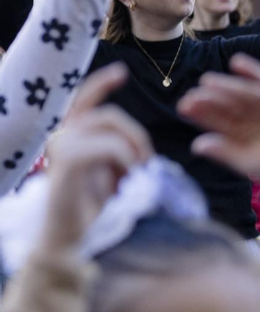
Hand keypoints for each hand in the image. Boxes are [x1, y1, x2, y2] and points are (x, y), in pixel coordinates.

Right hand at [40, 65, 150, 253]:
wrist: (75, 239)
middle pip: (110, 114)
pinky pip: (108, 146)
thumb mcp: (113, 174)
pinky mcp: (68, 161)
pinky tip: (125, 180)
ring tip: (134, 174)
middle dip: (137, 135)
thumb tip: (140, 146)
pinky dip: (125, 160)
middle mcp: (63, 136)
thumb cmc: (96, 209)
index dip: (102, 82)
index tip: (122, 72)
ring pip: (110, 126)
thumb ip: (119, 153)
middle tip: (145, 163)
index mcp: (73, 136)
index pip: (85, 99)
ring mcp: (63, 146)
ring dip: (133, 148)